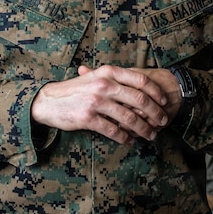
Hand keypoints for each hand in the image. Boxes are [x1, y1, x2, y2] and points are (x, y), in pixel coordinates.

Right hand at [30, 65, 173, 143]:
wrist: (48, 101)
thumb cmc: (75, 90)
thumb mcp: (95, 77)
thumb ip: (116, 79)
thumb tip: (142, 87)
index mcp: (108, 72)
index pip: (141, 80)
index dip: (156, 92)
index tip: (164, 102)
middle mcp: (104, 84)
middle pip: (140, 100)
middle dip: (155, 113)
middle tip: (163, 122)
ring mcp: (96, 101)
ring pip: (129, 118)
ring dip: (144, 129)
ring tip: (150, 135)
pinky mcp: (88, 118)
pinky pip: (114, 130)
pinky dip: (125, 137)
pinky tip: (130, 141)